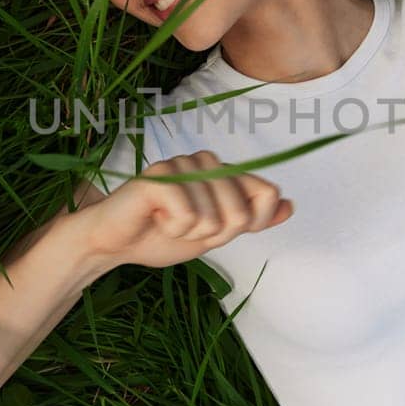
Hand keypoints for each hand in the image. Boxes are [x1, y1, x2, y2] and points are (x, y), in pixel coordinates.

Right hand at [80, 151, 293, 268]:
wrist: (114, 244)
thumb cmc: (161, 235)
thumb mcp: (215, 233)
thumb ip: (251, 219)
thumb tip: (290, 205)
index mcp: (222, 171)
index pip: (266, 192)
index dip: (250, 223)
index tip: (217, 230)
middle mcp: (205, 161)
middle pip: (241, 211)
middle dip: (214, 234)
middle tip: (184, 228)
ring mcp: (182, 164)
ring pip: (214, 217)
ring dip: (189, 234)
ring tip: (166, 222)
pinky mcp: (159, 177)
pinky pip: (188, 215)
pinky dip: (173, 229)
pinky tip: (155, 219)